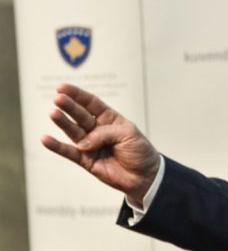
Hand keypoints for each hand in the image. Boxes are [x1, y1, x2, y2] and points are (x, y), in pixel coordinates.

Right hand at [41, 83, 160, 205]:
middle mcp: (97, 129)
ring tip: (53, 113)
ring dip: (63, 123)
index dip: (78, 95)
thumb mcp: (129, 135)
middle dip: (69, 106)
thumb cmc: (140, 151)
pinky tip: (46, 139)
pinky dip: (57, 146)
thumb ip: (106, 134)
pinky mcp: (85, 160)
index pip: (91, 103)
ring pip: (73, 131)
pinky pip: (69, 152)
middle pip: (80, 115)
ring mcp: (90, 144)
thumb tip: (84, 142)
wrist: (144, 176)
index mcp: (110, 118)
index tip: (62, 88)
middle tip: (58, 99)